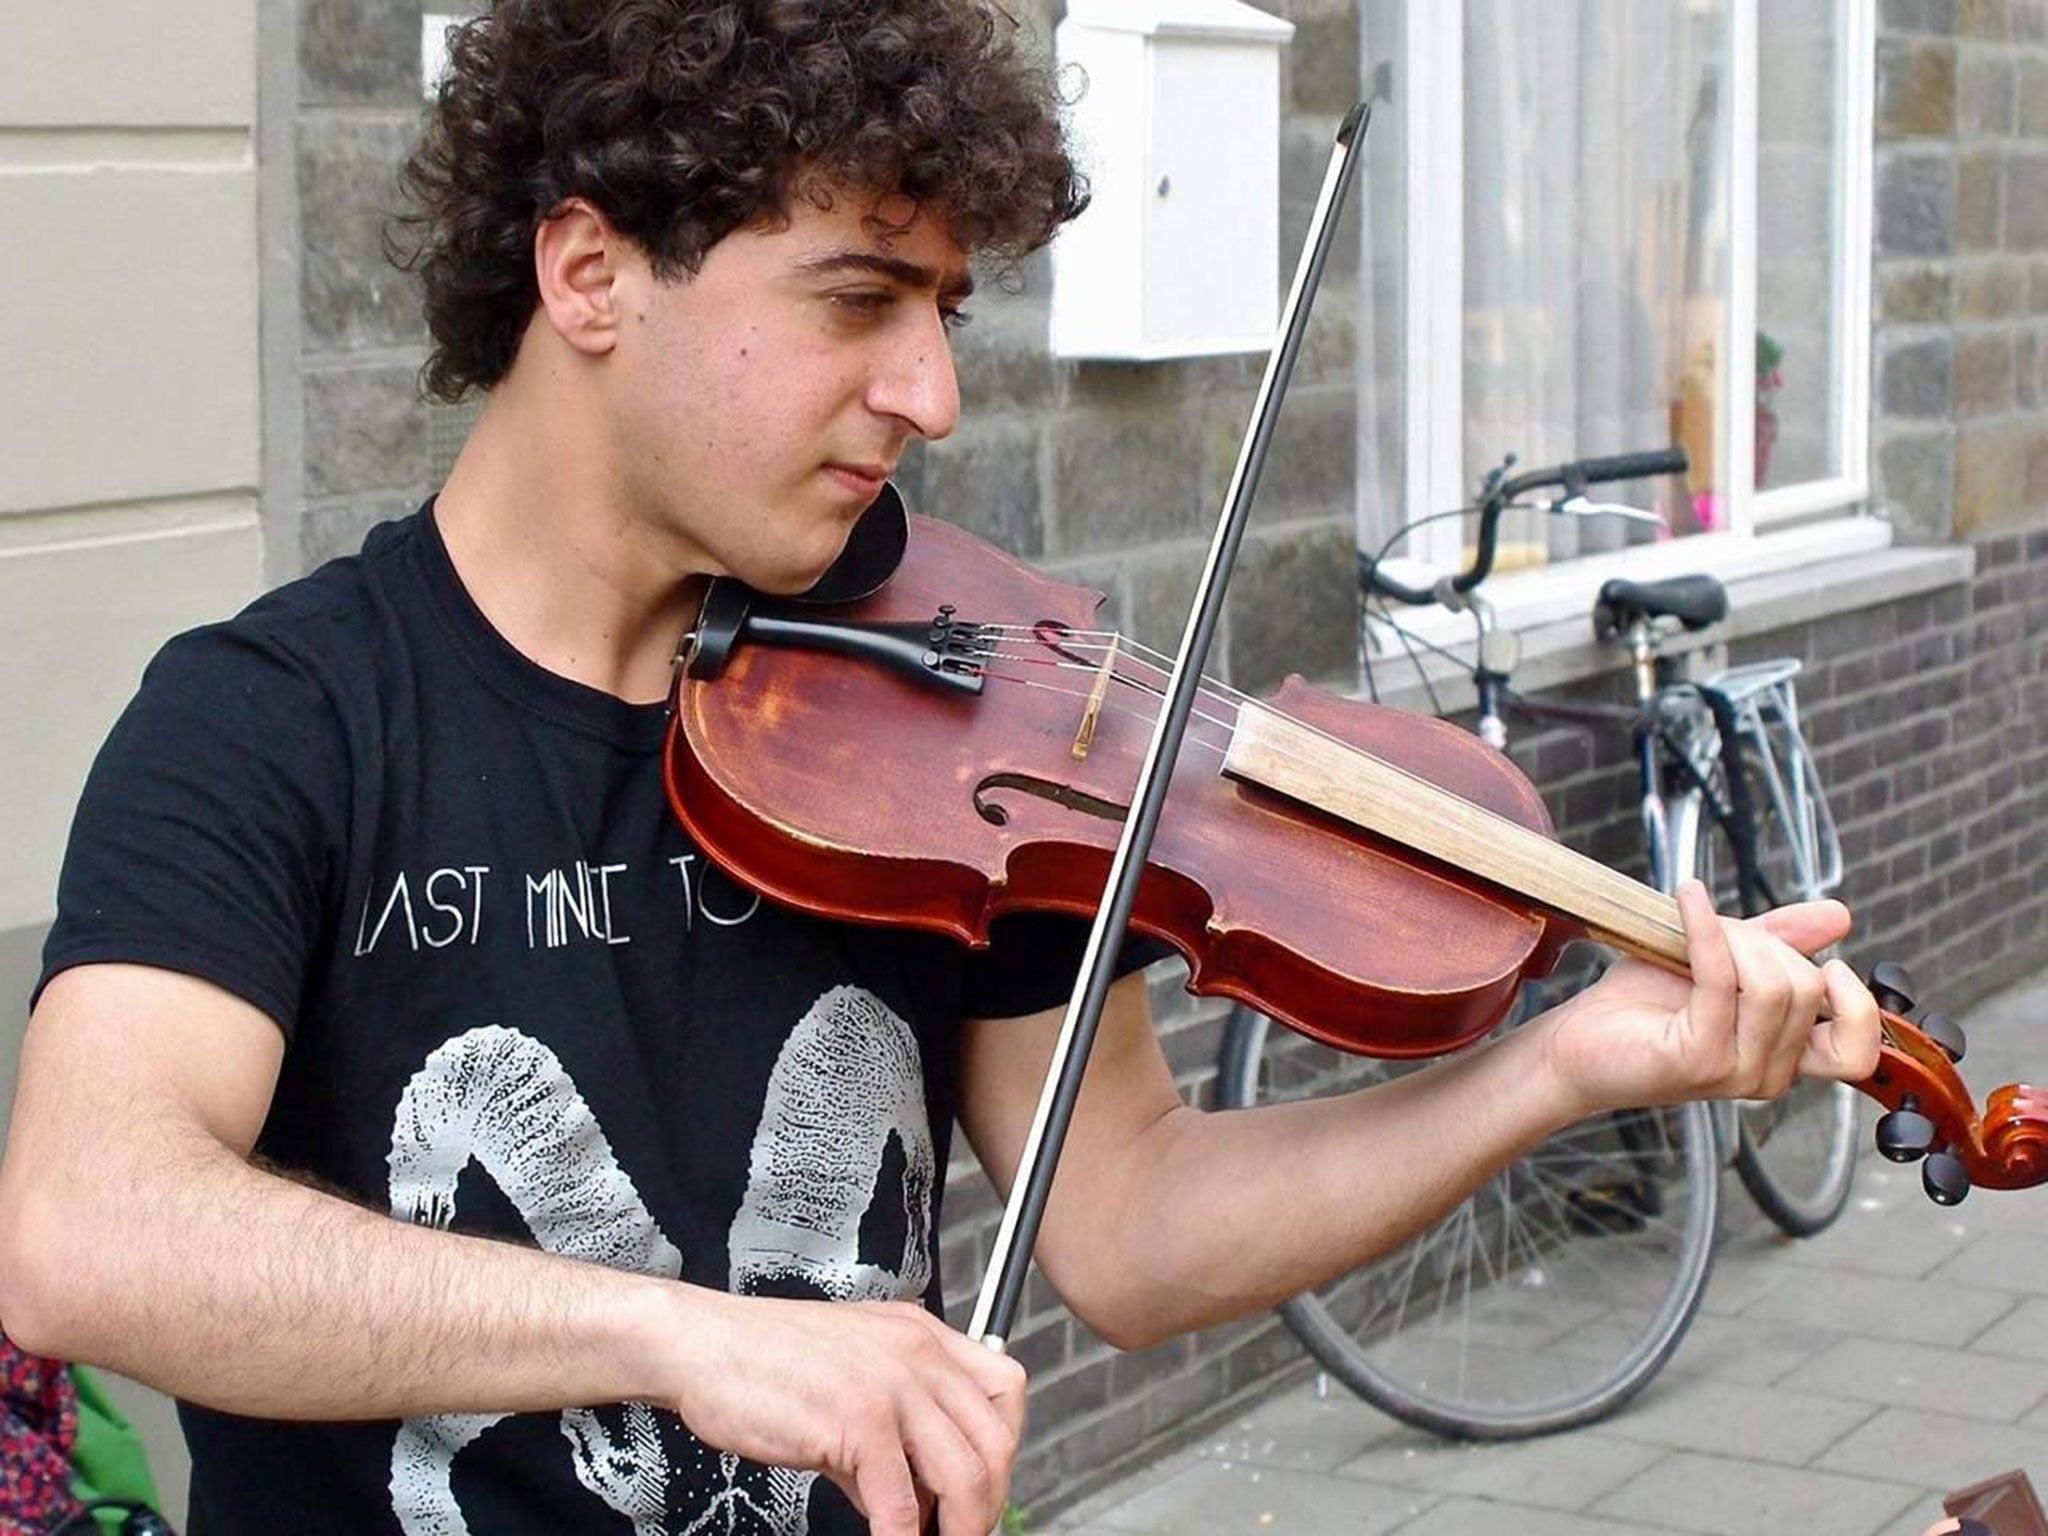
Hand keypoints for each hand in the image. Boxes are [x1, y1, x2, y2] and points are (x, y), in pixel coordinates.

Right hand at [658, 1289, 1026, 1535]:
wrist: (703, 1345)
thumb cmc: (763, 1360)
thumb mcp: (849, 1382)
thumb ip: (890, 1437)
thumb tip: (914, 1502)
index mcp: (921, 1335)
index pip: (1006, 1387)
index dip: (1006, 1447)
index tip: (985, 1488)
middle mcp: (917, 1352)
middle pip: (996, 1439)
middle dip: (988, 1503)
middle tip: (962, 1532)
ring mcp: (891, 1384)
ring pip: (965, 1474)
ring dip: (960, 1529)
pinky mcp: (857, 1419)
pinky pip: (901, 1502)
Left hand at [1533, 881, 1881, 1118]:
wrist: (1575, 1043)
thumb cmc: (1641, 1005)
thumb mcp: (1722, 961)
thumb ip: (1781, 941)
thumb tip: (1840, 915)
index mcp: (1784, 1058)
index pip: (1858, 1052)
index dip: (1859, 1006)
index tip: (1830, 964)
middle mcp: (1769, 1075)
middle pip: (1807, 989)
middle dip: (1765, 942)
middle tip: (1718, 931)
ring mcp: (1737, 1073)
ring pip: (1774, 986)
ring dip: (1735, 939)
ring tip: (1697, 926)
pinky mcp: (1700, 1059)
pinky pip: (1722, 979)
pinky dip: (1707, 929)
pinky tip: (1688, 899)